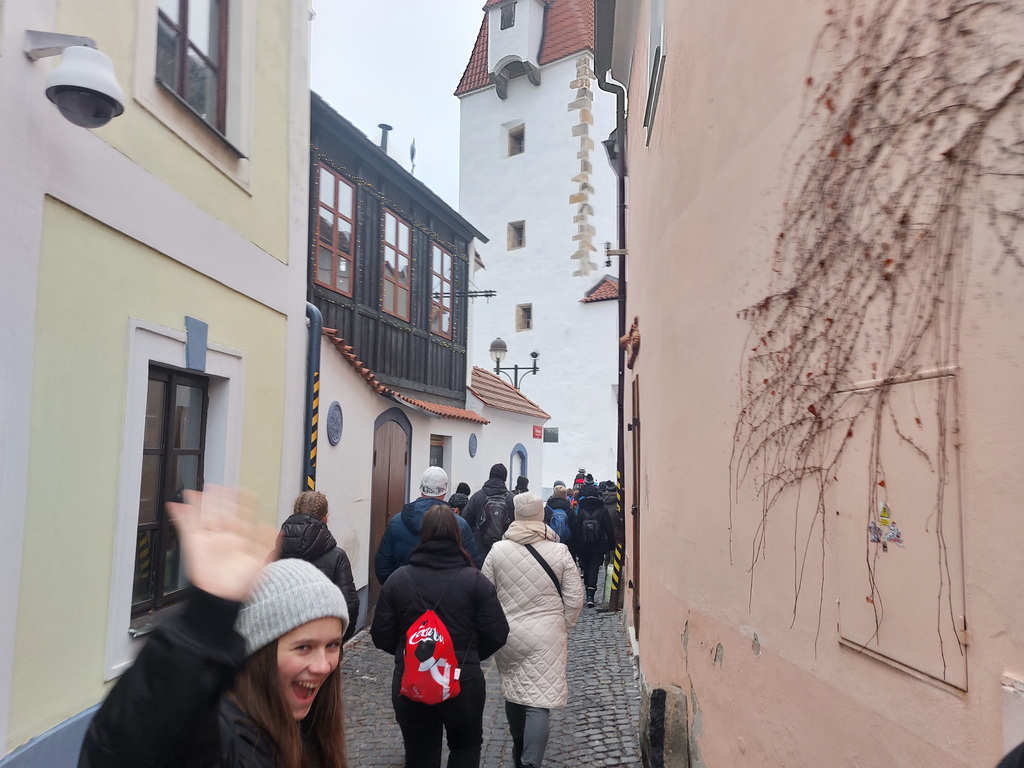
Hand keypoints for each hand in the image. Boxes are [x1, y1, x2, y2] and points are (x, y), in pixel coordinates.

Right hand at [166, 486, 277, 601]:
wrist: (223, 599)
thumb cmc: (242, 585)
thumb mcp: (262, 563)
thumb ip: (269, 546)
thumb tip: (277, 530)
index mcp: (240, 539)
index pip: (241, 515)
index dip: (242, 503)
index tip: (243, 491)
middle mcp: (224, 538)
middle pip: (220, 512)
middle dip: (218, 499)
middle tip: (215, 486)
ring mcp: (208, 540)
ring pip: (203, 516)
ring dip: (199, 504)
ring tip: (194, 492)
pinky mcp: (194, 545)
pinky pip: (186, 527)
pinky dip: (181, 516)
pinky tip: (176, 505)